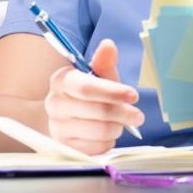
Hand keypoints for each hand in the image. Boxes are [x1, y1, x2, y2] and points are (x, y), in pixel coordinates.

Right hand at [43, 39, 143, 155]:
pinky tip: (107, 134)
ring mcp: (57, 128)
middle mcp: (54, 104)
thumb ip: (103, 62)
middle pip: (98, 111)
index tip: (134, 95)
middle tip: (138, 115)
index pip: (87, 88)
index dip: (113, 92)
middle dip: (123, 113)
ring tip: (120, 123)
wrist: (64, 119)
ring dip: (117, 127)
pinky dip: (109, 141)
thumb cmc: (85, 94)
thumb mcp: (96, 76)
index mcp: (60, 80)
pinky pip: (97, 147)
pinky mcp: (66, 147)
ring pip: (100, 131)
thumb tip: (108, 45)